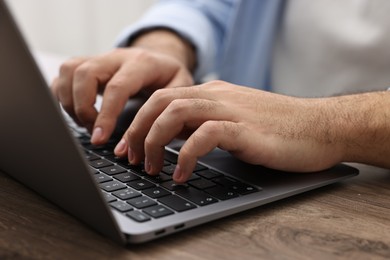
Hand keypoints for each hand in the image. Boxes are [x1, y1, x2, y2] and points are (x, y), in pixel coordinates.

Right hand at [51, 30, 194, 144]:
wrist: (162, 58)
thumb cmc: (170, 79)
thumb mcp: (176, 95)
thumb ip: (154, 118)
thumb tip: (125, 148)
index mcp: (142, 63)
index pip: (117, 87)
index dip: (105, 115)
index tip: (99, 139)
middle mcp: (117, 57)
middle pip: (85, 73)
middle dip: (83, 108)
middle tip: (94, 132)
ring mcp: (100, 58)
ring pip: (69, 70)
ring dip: (70, 102)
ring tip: (87, 124)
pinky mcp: (88, 63)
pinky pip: (64, 74)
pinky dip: (62, 95)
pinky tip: (76, 112)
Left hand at [114, 80, 345, 182]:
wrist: (320, 127)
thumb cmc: (277, 129)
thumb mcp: (234, 120)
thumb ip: (205, 123)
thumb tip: (175, 138)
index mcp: (212, 93)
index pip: (162, 98)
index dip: (138, 121)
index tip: (128, 147)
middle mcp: (217, 96)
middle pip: (161, 102)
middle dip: (138, 130)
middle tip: (131, 159)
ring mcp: (231, 110)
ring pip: (177, 113)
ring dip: (156, 140)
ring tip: (151, 168)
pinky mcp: (245, 129)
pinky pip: (205, 135)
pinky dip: (187, 155)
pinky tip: (181, 174)